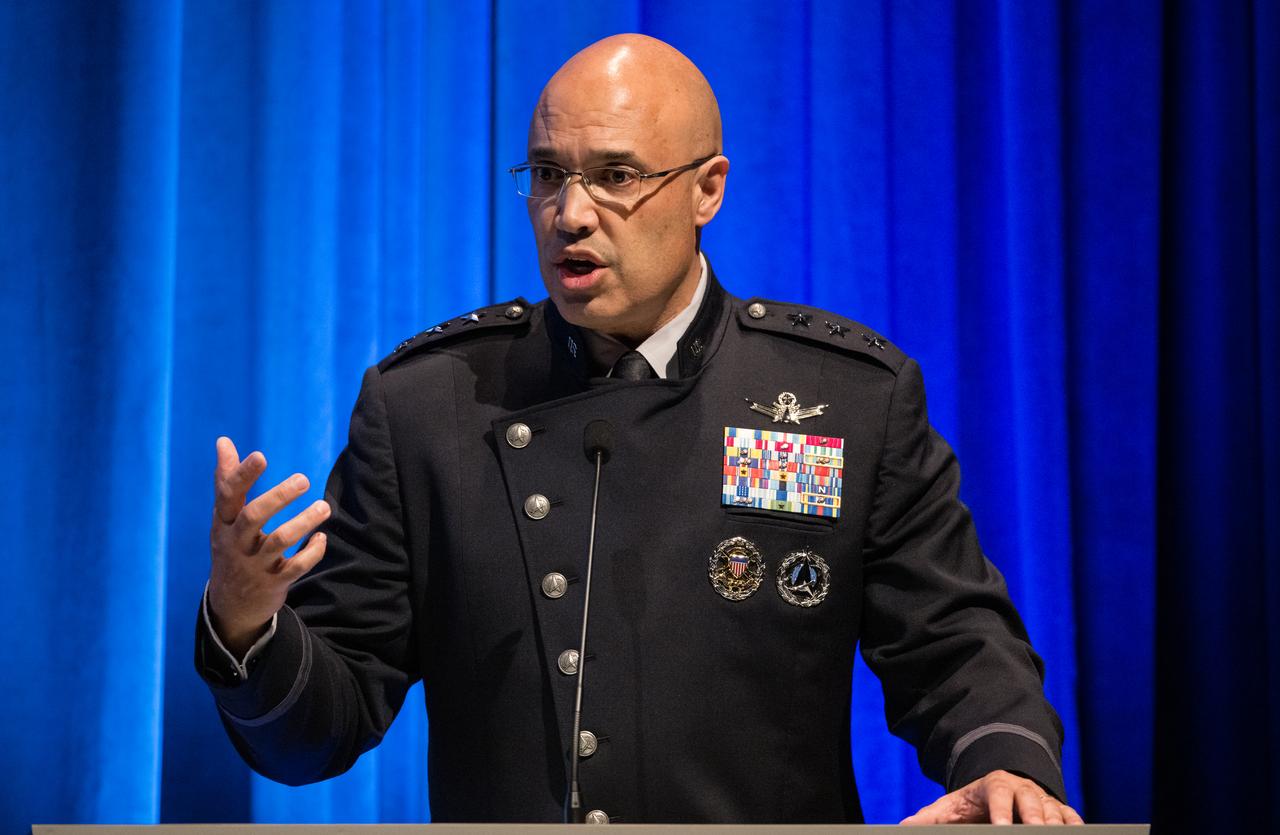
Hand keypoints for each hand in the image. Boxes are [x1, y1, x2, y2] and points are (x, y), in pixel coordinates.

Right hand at [208, 436, 329, 654]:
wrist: (232, 604)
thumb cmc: (231, 547)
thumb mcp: (223, 518)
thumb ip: (227, 480)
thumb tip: (223, 441)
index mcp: (223, 523)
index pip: (228, 496)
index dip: (242, 476)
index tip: (261, 455)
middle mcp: (237, 542)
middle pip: (254, 517)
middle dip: (278, 497)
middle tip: (304, 479)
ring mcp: (255, 564)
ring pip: (280, 542)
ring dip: (304, 522)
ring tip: (324, 507)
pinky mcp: (275, 582)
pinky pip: (296, 567)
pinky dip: (312, 552)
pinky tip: (322, 538)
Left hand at [901, 769, 1083, 824]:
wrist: (1001, 788)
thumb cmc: (974, 803)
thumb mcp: (950, 807)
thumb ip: (929, 817)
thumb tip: (904, 826)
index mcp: (994, 784)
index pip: (998, 794)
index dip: (1001, 811)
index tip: (1001, 827)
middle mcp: (1021, 789)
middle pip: (1031, 801)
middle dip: (1034, 818)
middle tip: (1036, 832)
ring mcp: (1042, 799)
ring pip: (1053, 810)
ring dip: (1055, 824)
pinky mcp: (1058, 810)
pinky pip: (1070, 816)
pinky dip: (1074, 825)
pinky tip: (1077, 833)